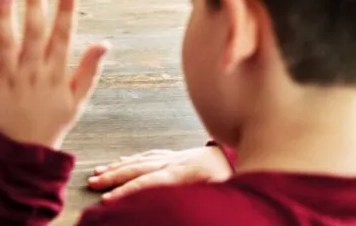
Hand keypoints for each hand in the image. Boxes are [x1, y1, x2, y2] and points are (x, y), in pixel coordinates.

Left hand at [0, 0, 109, 149]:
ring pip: (6, 42)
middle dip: (36, 4)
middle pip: (34, 34)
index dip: (67, 12)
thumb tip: (104, 45)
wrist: (24, 150)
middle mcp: (32, 72)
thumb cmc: (51, 121)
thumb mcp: (78, 100)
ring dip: (5, 15)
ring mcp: (9, 77)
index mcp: (55, 74)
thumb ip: (89, 70)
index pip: (63, 38)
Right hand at [87, 146, 232, 201]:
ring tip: (98, 173)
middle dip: (115, 176)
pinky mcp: (181, 154)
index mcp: (189, 171)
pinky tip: (120, 162)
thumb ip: (198, 197)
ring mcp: (180, 155)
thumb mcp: (224, 192)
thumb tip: (167, 202)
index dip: (128, 192)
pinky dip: (132, 159)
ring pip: (142, 159)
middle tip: (92, 183)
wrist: (263, 153)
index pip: (151, 182)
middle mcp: (180, 160)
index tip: (108, 201)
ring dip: (118, 167)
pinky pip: (151, 154)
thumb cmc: (242, 180)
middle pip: (140, 168)